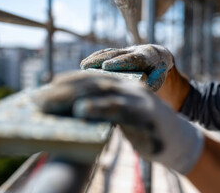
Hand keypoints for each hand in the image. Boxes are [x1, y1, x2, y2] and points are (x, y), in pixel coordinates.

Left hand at [35, 71, 203, 173]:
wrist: (180, 140)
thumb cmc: (148, 130)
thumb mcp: (126, 118)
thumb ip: (108, 111)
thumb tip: (77, 111)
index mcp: (126, 87)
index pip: (94, 79)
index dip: (71, 79)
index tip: (48, 84)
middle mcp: (132, 88)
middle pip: (94, 83)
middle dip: (64, 88)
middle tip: (39, 97)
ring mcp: (139, 99)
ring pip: (104, 91)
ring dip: (74, 95)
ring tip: (50, 101)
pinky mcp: (146, 114)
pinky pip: (119, 109)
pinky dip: (99, 108)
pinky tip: (81, 110)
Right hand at [80, 44, 173, 90]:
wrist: (158, 57)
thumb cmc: (157, 72)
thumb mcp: (157, 79)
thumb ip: (148, 85)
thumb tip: (135, 94)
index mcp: (146, 57)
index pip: (131, 59)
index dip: (118, 62)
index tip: (105, 66)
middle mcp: (134, 50)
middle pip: (116, 54)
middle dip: (101, 60)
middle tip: (87, 67)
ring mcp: (126, 49)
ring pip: (110, 52)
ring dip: (95, 58)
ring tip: (82, 67)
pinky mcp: (119, 51)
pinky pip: (106, 52)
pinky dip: (95, 57)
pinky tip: (84, 65)